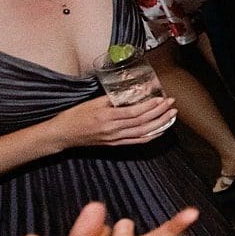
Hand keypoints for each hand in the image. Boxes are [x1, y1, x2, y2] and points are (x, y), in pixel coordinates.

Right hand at [53, 93, 177, 148]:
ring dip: (160, 124)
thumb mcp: (92, 102)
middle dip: (159, 112)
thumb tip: (132, 91)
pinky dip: (151, 136)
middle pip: (142, 122)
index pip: (134, 112)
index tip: (161, 98)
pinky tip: (160, 130)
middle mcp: (112, 129)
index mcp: (106, 116)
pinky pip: (137, 141)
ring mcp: (114, 139)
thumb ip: (112, 98)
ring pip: (143, 133)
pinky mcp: (114, 144)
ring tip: (171, 115)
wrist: (62, 135)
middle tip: (171, 104)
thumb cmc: (74, 116)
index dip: (150, 106)